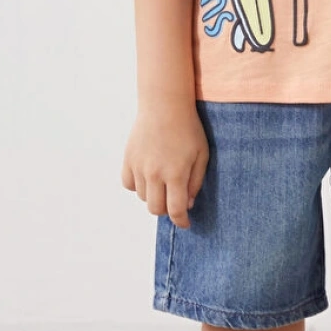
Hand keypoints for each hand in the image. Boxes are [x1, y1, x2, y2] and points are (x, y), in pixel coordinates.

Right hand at [121, 99, 208, 228]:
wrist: (164, 106)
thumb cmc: (188, 129)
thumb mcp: (201, 155)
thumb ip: (195, 182)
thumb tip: (188, 204)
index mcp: (176, 174)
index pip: (176, 210)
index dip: (182, 222)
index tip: (185, 224)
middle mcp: (155, 173)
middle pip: (156, 209)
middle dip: (168, 210)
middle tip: (175, 201)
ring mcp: (139, 166)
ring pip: (143, 197)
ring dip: (154, 196)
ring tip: (164, 182)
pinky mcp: (128, 159)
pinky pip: (129, 184)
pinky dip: (138, 186)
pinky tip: (148, 177)